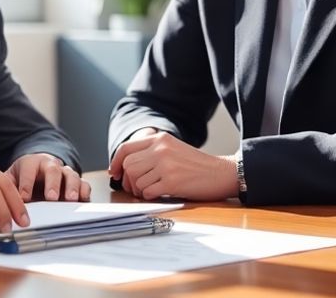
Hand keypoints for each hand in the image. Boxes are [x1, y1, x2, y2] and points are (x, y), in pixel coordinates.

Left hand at [7, 153, 90, 201]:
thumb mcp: (11, 179)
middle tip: (51, 197)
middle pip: (53, 170)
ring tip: (70, 199)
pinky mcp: (77, 183)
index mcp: (31, 163)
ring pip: (71, 175)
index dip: (26, 183)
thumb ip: (6, 188)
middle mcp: (50, 165)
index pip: (29, 170)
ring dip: (71, 187)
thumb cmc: (23, 178)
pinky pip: (84, 184)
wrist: (38, 170)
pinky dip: (84, 192)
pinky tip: (82, 201)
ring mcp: (65, 173)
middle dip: (52, 184)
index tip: (24, 198)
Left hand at [108, 130, 238, 200]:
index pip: (126, 148)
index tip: (114, 172)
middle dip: (128, 180)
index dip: (115, 162)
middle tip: (134, 187)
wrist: (221, 173)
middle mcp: (161, 149)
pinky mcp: (172, 182)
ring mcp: (166, 165)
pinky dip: (149, 196)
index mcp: (160, 139)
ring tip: (150, 191)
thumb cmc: (197, 165)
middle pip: (128, 166)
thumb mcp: (173, 148)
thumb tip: (125, 166)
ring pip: (136, 180)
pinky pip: (147, 192)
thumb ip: (152, 152)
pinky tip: (158, 194)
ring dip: (139, 190)